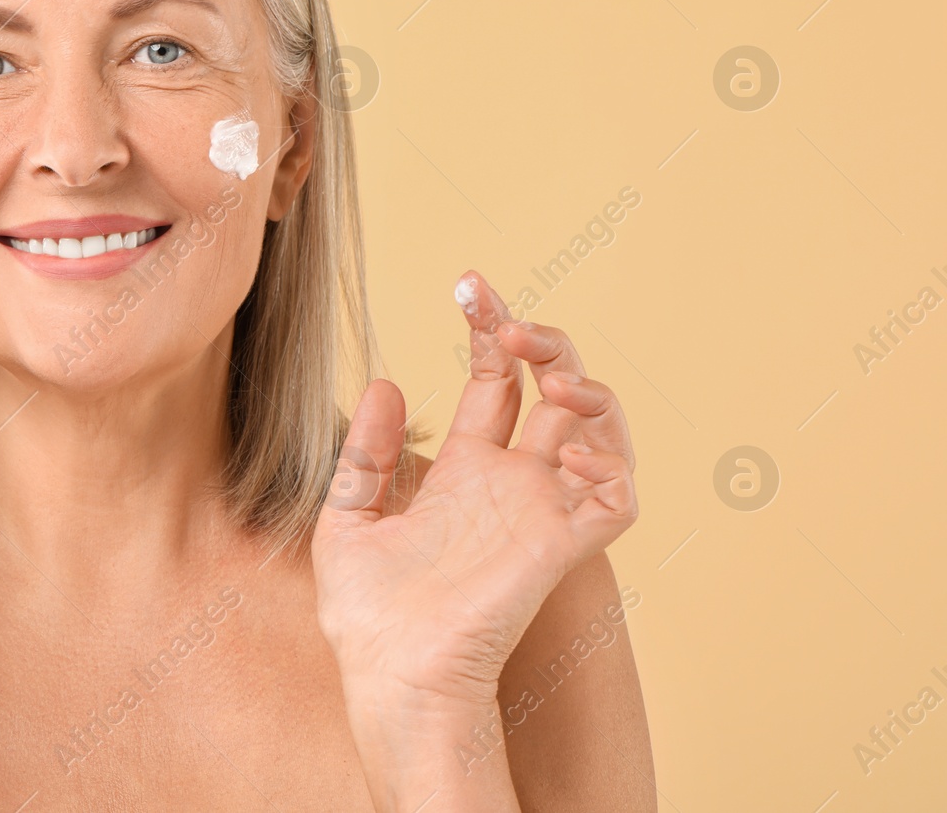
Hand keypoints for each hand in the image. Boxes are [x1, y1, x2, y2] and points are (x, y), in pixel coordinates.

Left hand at [311, 270, 638, 708]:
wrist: (389, 675)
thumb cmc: (368, 615)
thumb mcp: (347, 516)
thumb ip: (365, 452)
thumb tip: (384, 381)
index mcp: (463, 472)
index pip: (494, 384)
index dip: (490, 333)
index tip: (467, 286)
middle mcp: (510, 484)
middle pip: (553, 390)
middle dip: (543, 342)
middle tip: (508, 320)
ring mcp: (540, 512)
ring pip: (600, 431)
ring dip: (586, 388)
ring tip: (549, 371)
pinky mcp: (560, 546)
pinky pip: (616, 496)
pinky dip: (609, 461)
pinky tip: (567, 441)